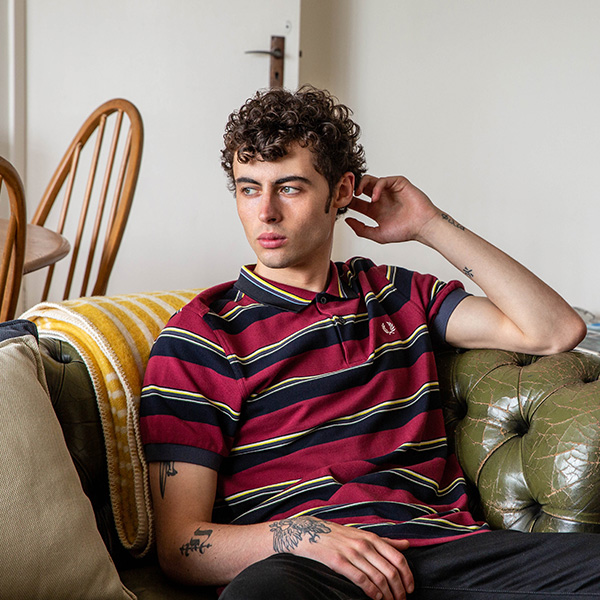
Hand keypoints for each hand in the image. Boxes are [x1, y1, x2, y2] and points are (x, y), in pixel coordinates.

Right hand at [280, 517, 413, 599]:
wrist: (309, 533)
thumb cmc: (339, 536)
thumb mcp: (363, 535)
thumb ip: (386, 541)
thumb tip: (407, 544)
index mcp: (372, 538)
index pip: (398, 558)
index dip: (407, 576)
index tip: (410, 589)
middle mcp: (364, 544)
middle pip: (390, 571)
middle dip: (399, 590)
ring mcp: (352, 553)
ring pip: (378, 578)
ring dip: (387, 595)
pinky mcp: (339, 562)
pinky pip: (361, 579)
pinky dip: (371, 592)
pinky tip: (375, 598)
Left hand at [346, 175, 438, 244]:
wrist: (422, 227)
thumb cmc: (405, 232)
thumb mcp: (377, 234)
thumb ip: (361, 229)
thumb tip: (347, 221)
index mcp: (375, 211)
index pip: (356, 202)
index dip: (347, 201)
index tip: (340, 203)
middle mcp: (380, 199)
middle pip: (361, 188)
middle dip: (352, 189)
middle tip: (345, 193)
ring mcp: (389, 191)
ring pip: (370, 180)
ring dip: (361, 184)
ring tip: (357, 193)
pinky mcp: (398, 184)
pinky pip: (383, 180)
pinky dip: (377, 186)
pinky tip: (375, 197)